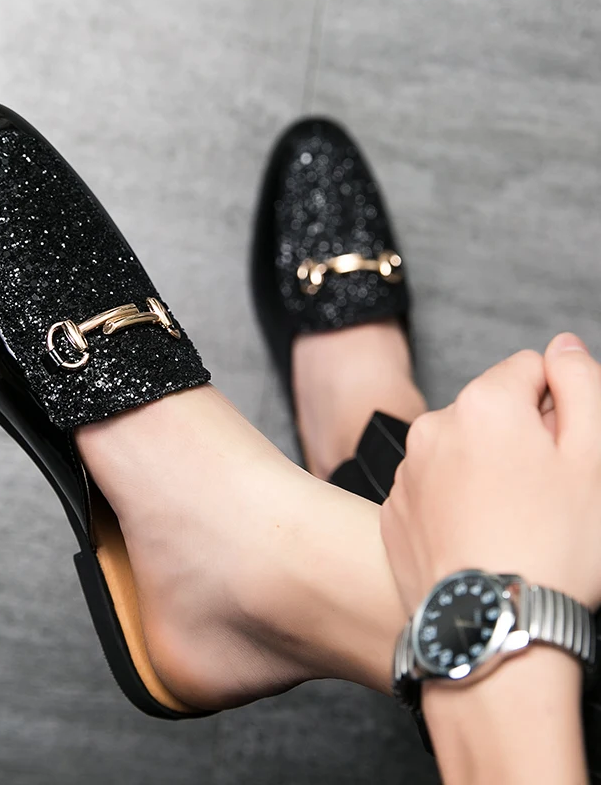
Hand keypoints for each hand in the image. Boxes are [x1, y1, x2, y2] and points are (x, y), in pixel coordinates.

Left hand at [381, 333, 598, 783]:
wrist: (493, 627)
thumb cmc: (555, 546)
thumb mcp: (595, 457)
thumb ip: (580, 385)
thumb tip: (562, 346)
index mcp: (483, 403)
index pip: (528, 369)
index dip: (557, 406)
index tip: (564, 451)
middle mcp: (431, 428)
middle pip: (489, 410)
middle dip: (517, 435)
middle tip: (542, 493)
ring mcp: (406, 471)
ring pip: (458, 449)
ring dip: (483, 468)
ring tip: (510, 521)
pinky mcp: (393, 511)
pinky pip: (431, 487)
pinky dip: (452, 500)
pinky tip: (478, 537)